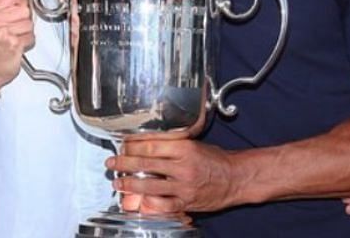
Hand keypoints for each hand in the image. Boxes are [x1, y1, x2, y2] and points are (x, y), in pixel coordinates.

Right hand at [0, 0, 34, 86]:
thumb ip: (13, 1)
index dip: (21, 4)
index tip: (15, 13)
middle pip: (25, 10)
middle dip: (24, 22)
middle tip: (13, 31)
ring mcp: (0, 31)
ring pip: (30, 24)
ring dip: (26, 33)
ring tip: (14, 39)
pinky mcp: (11, 42)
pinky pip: (30, 37)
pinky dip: (27, 43)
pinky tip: (16, 46)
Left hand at [108, 139, 238, 212]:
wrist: (237, 178)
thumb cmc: (217, 160)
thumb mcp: (195, 144)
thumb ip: (173, 145)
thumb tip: (147, 145)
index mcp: (185, 148)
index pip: (151, 145)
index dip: (132, 146)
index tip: (122, 145)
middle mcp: (183, 167)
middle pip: (145, 164)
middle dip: (124, 164)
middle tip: (112, 162)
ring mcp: (184, 186)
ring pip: (149, 186)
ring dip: (130, 185)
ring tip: (118, 183)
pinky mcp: (186, 201)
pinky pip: (162, 205)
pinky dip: (148, 203)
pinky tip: (138, 201)